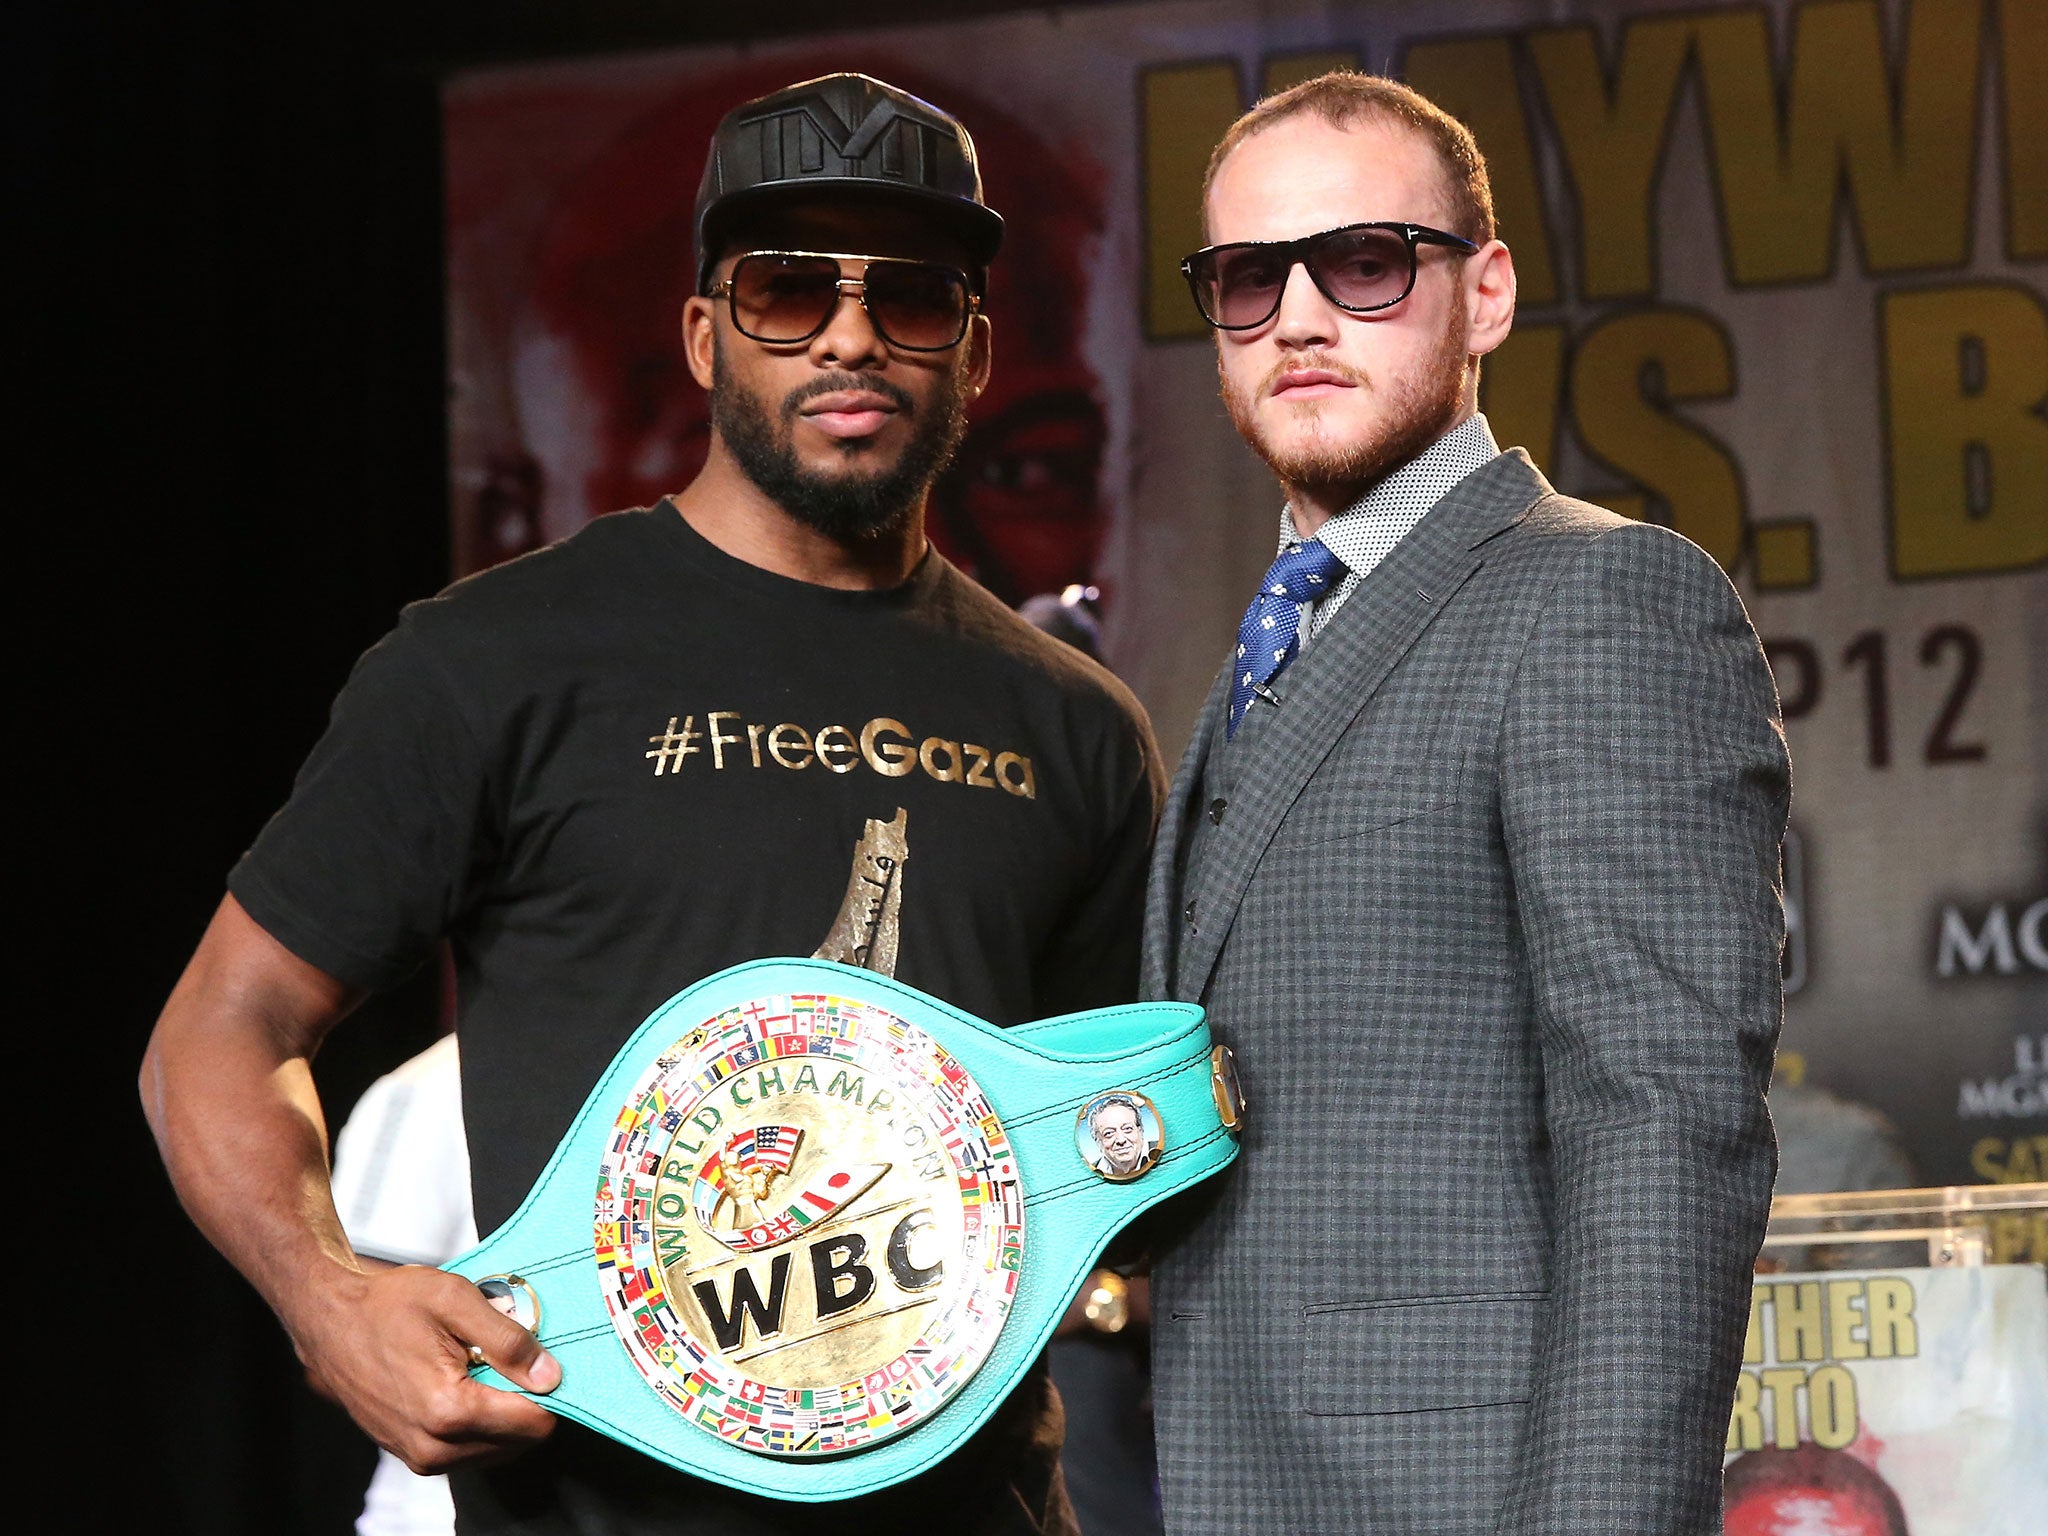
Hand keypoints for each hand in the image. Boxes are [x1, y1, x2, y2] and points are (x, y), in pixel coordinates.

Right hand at [289, 1262, 560, 1473]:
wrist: (331, 1321)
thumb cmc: (387, 1305)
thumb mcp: (455, 1300)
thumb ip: (508, 1340)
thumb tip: (549, 1376)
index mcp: (447, 1410)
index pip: (532, 1424)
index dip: (547, 1389)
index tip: (541, 1360)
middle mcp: (433, 1446)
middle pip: (518, 1441)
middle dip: (524, 1400)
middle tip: (506, 1358)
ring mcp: (419, 1457)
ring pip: (496, 1448)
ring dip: (502, 1412)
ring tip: (480, 1367)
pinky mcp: (413, 1455)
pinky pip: (470, 1449)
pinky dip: (480, 1421)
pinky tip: (465, 1382)